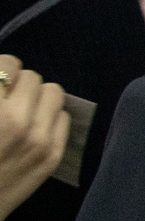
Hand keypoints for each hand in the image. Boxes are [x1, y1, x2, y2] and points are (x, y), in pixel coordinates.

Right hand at [0, 56, 68, 220]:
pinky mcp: (52, 156)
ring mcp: (39, 140)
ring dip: (36, 98)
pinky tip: (31, 129)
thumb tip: (4, 77)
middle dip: (18, 85)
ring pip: (54, 93)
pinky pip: (63, 117)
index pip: (9, 64)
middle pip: (33, 77)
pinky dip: (48, 118)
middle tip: (5, 99)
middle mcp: (18, 121)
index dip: (1, 71)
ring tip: (20, 111)